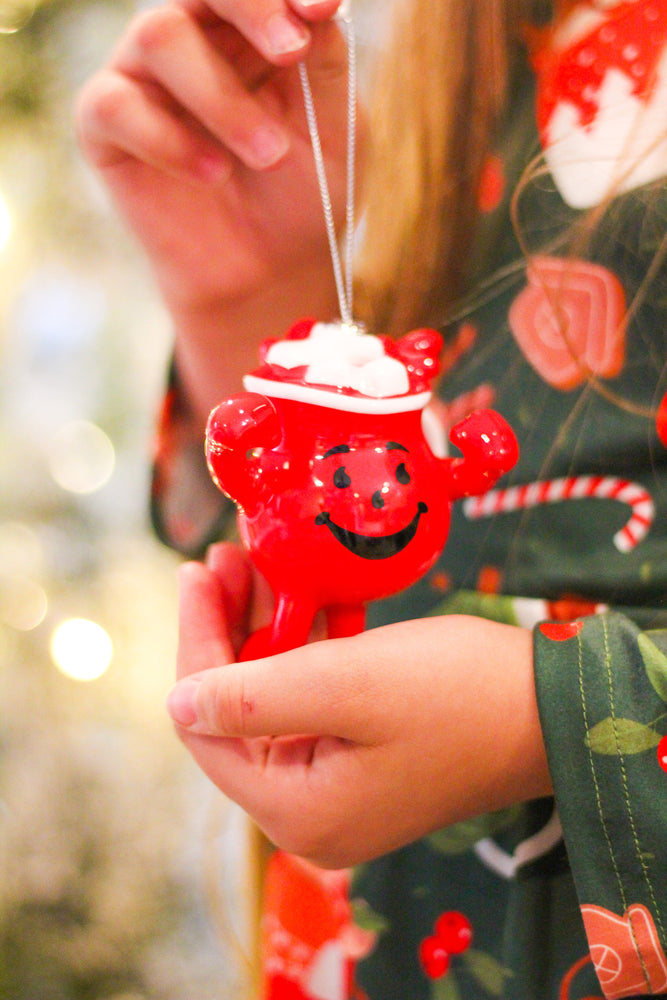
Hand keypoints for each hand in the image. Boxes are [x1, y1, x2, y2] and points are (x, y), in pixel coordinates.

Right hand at [76, 0, 351, 312]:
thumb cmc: (304, 197)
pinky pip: (115, 104)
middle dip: (251, 7)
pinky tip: (213, 174)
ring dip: (221, 98)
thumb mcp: (336, 128)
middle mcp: (191, 38)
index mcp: (249, 28)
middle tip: (292, 51)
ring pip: (159, 37)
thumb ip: (326, 61)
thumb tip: (319, 2)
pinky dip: (171, 140)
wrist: (269, 274)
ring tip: (268, 154)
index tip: (322, 9)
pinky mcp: (105, 127)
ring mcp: (143, 78)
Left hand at [167, 543, 552, 868]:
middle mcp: (310, 813)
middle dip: (228, 629)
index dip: (196, 643)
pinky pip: (315, 700)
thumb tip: (177, 701)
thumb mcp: (346, 685)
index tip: (196, 570)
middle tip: (224, 556)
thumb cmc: (454, 692)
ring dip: (266, 628)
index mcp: (297, 811)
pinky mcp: (366, 758)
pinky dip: (308, 647)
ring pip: (275, 698)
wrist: (554, 707)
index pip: (208, 725)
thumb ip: (252, 697)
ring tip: (256, 560)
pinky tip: (310, 596)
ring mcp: (340, 788)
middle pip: (237, 710)